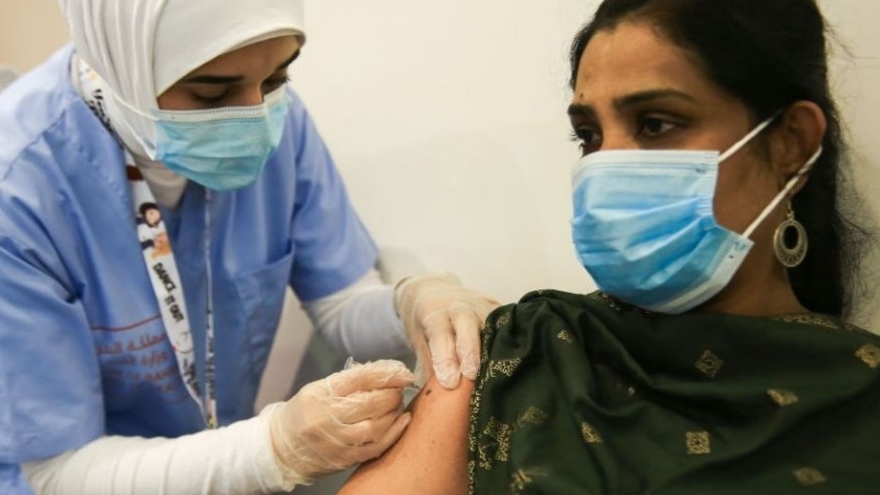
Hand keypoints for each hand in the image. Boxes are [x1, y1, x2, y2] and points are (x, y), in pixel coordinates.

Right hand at [268, 359, 414, 484]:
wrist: (282, 448)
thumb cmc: (306, 411)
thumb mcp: (320, 387)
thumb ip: (351, 380)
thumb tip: (388, 371)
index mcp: (320, 393)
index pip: (360, 379)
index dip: (387, 373)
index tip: (404, 372)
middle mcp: (327, 417)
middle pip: (371, 402)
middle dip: (393, 393)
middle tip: (400, 388)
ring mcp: (336, 441)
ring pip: (377, 425)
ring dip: (395, 412)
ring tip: (398, 403)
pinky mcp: (344, 459)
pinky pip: (377, 446)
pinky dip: (394, 432)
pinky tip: (403, 421)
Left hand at [395, 273, 499, 388]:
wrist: (434, 291)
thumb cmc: (425, 322)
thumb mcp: (419, 340)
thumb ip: (430, 365)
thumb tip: (438, 399)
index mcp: (434, 313)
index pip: (440, 335)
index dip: (445, 358)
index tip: (450, 382)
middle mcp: (458, 305)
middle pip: (467, 324)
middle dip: (471, 350)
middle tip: (472, 375)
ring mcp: (480, 304)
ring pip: (491, 326)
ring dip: (494, 350)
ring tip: (498, 374)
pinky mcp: (496, 306)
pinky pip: (505, 325)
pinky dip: (508, 343)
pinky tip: (512, 361)